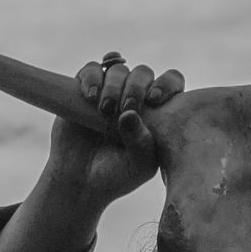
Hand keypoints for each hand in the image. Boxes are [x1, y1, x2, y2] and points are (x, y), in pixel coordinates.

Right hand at [47, 52, 184, 206]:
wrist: (79, 182)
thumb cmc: (117, 176)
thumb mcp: (137, 166)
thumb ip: (140, 142)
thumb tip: (130, 113)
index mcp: (158, 112)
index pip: (171, 83)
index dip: (167, 84)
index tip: (155, 99)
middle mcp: (136, 97)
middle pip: (143, 73)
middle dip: (136, 86)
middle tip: (126, 107)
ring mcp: (110, 91)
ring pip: (118, 69)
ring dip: (114, 85)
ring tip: (105, 108)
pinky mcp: (85, 90)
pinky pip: (91, 70)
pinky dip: (92, 77)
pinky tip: (90, 96)